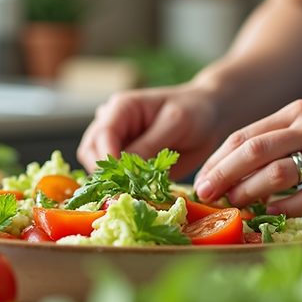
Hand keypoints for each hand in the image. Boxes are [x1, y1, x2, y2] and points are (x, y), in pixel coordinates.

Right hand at [77, 80, 223, 179]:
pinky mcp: (130, 162)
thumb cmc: (194, 111)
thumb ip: (149, 144)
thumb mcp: (174, 123)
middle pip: (91, 152)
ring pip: (100, 168)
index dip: (107, 159)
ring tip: (136, 192)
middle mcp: (114, 125)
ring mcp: (119, 144)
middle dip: (106, 172)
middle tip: (127, 190)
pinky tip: (142, 193)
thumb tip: (126, 170)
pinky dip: (125, 187)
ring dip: (113, 182)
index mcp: (120, 108)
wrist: (210, 117)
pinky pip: (117, 178)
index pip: (101, 135)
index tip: (122, 178)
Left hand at [193, 99, 301, 216]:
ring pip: (276, 174)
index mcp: (298, 112)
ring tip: (234, 207)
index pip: (245, 135)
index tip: (200, 180)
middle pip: (253, 151)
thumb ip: (282, 138)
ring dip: (248, 193)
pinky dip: (283, 209)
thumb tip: (236, 168)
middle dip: (222, 176)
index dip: (218, 160)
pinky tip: (269, 216)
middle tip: (204, 196)